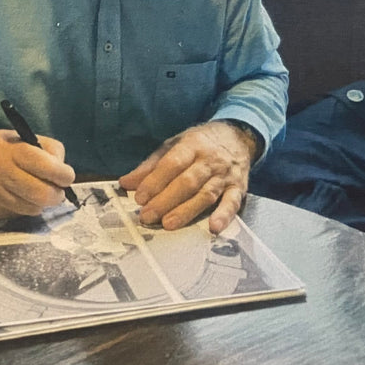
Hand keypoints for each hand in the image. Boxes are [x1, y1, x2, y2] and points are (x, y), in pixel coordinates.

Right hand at [0, 130, 75, 224]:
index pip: (46, 165)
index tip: (66, 176)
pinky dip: (24, 207)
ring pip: (32, 208)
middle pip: (43, 194)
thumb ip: (39, 148)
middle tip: (57, 190)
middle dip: (57, 194)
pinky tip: (17, 197)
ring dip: (40, 202)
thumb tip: (62, 168)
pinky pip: (17, 213)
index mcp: (7, 151)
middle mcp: (0, 173)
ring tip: (35, 192)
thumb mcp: (10, 138)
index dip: (63, 173)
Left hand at [119, 120, 256, 232]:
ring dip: (187, 211)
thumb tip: (125, 183)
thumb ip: (150, 166)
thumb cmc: (200, 143)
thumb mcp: (173, 145)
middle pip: (188, 182)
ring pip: (206, 194)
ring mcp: (225, 175)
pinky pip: (233, 203)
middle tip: (147, 216)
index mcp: (192, 146)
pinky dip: (224, 216)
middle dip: (165, 200)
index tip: (140, 198)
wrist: (238, 136)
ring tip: (168, 224)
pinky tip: (214, 228)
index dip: (155, 181)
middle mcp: (210, 160)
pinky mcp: (239, 188)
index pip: (172, 164)